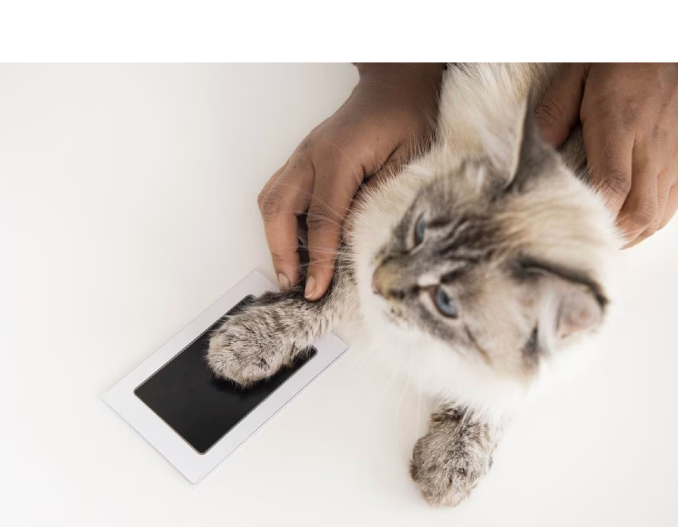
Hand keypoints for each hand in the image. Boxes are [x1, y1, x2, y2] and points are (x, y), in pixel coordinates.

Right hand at [258, 63, 443, 298]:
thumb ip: (379, 201)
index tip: (317, 291)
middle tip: (292, 285)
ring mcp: (302, 155)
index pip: (321, 221)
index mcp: (339, 158)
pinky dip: (281, 222)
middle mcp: (311, 156)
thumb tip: (357, 243)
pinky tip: (298, 243)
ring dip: (275, 238)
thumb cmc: (407, 117)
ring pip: (271, 201)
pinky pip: (279, 193)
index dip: (319, 261)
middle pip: (278, 210)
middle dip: (281, 253)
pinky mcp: (303, 159)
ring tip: (292, 271)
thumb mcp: (406, 162)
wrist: (395, 83)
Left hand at [535, 63, 677, 246]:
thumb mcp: (580, 74)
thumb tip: (537, 149)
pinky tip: (622, 228)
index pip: (612, 184)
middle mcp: (650, 152)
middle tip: (577, 239)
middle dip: (606, 234)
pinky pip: (666, 213)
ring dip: (624, 237)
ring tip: (598, 238)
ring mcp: (671, 164)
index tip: (567, 222)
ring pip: (651, 220)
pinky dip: (643, 228)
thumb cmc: (628, 63)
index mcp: (620, 127)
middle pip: (634, 214)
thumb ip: (555, 112)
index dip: (593, 212)